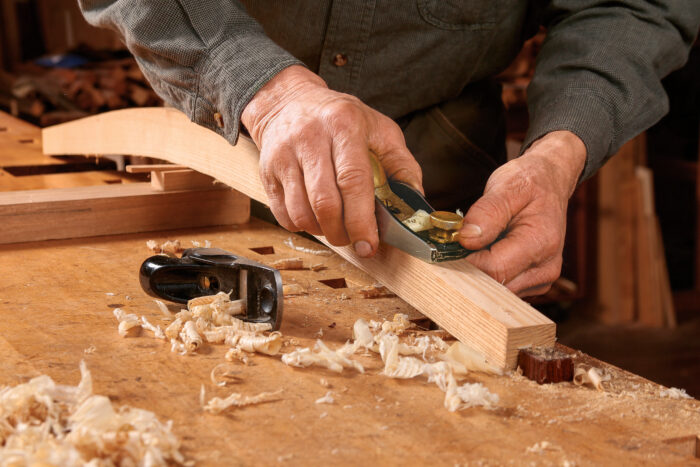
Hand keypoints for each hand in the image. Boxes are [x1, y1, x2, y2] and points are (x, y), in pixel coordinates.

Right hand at [242, 65, 422, 256]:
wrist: (289, 102)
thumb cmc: (341, 119)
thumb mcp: (379, 129)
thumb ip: (402, 165)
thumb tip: (415, 203)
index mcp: (344, 126)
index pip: (353, 180)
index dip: (361, 219)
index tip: (370, 243)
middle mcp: (310, 138)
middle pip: (325, 202)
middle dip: (342, 232)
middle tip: (354, 240)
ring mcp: (284, 155)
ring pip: (301, 212)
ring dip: (322, 231)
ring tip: (335, 227)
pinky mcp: (267, 170)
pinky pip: (282, 213)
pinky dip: (301, 226)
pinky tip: (315, 218)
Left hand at [458, 131, 585, 296]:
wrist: (550, 183)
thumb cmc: (529, 182)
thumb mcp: (507, 186)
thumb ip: (487, 213)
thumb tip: (466, 239)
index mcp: (541, 242)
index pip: (494, 268)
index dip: (466, 260)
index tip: (448, 245)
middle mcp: (545, 267)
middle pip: (494, 284)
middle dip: (470, 268)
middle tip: (454, 246)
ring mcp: (541, 279)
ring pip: (496, 290)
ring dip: (478, 271)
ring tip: (474, 245)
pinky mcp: (532, 283)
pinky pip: (502, 287)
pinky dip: (488, 273)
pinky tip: (484, 253)